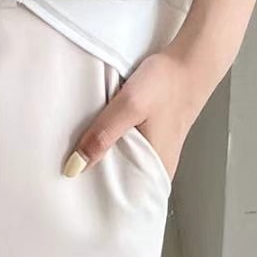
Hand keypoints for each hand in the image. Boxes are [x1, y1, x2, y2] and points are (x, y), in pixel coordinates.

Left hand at [63, 44, 226, 182]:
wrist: (190, 59)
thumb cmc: (165, 83)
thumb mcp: (129, 106)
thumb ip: (103, 135)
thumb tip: (74, 167)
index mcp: (155, 168)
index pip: (123, 198)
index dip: (98, 197)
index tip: (72, 196)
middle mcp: (158, 165)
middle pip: (121, 181)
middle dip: (96, 179)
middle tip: (66, 175)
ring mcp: (157, 149)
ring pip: (123, 161)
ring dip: (104, 158)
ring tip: (75, 158)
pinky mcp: (154, 134)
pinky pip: (129, 147)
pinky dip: (114, 143)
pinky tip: (98, 136)